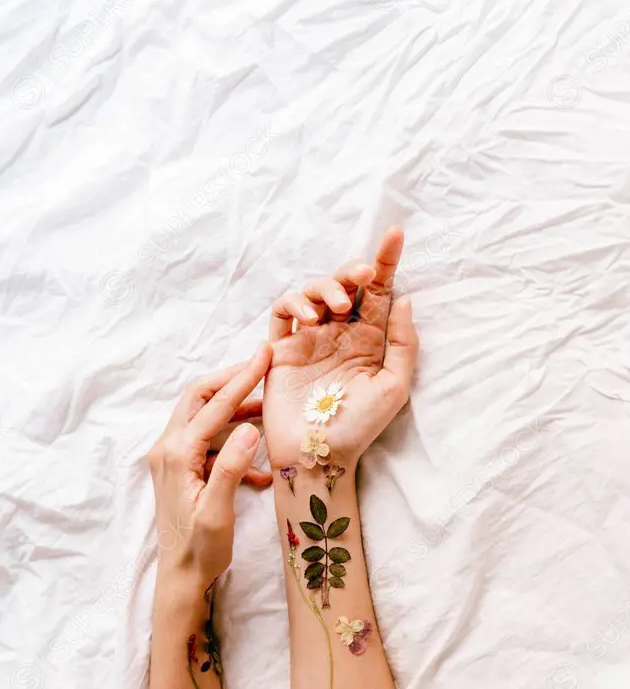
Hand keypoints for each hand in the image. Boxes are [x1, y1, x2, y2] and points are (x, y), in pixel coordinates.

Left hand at [148, 345, 271, 589]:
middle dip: (232, 380)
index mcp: (176, 454)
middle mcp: (168, 449)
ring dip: (235, 409)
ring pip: (204, 417)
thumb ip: (231, 468)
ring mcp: (172, 458)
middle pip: (200, 397)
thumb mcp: (218, 511)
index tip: (265, 354)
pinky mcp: (181, 469)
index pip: (213, 405)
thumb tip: (250, 429)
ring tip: (268, 406)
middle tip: (263, 365)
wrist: (181, 578)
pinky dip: (233, 442)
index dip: (242, 378)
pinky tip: (261, 466)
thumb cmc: (200, 550)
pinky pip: (209, 443)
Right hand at [262, 229, 417, 473]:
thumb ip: (402, 342)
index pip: (379, 292)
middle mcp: (339, 333)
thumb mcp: (394, 387)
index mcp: (369, 339)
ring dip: (325, 288)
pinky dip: (294, 303)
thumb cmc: (358, 428)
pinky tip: (309, 318)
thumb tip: (404, 298)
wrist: (318, 454)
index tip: (396, 234)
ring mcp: (309, 338)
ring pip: (313, 291)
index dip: (387, 260)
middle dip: (353, 270)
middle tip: (362, 276)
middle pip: (344, 283)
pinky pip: (283, 311)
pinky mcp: (283, 347)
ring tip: (334, 309)